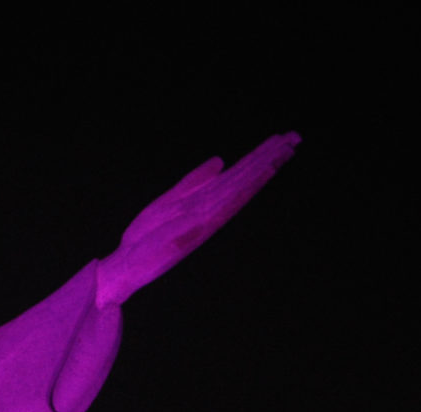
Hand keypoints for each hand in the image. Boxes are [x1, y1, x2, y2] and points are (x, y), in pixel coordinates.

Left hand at [96, 132, 298, 308]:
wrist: (124, 266)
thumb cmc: (147, 237)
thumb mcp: (171, 200)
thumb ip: (195, 181)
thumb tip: (221, 160)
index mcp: (205, 204)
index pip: (239, 175)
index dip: (261, 157)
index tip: (284, 138)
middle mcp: (208, 213)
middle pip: (243, 180)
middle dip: (268, 159)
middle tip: (295, 137)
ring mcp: (198, 225)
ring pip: (233, 194)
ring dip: (256, 175)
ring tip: (278, 155)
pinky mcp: (185, 238)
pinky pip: (209, 217)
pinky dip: (227, 203)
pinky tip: (242, 189)